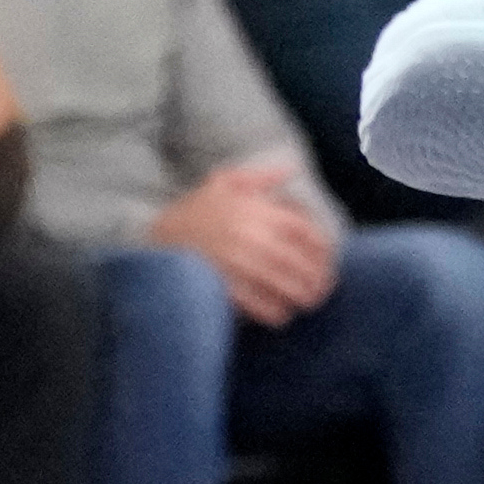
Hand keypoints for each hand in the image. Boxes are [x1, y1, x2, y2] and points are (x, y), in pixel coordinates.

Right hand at [154, 161, 339, 324]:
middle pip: (292, 257)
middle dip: (313, 274)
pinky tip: (282, 315)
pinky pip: (251, 301)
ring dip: (298, 293)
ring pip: (276, 280)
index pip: (299, 228)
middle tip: (324, 288)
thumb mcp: (225, 182)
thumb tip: (291, 168)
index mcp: (254, 209)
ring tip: (310, 303)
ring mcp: (234, 261)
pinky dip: (270, 310)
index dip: (318, 245)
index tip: (328, 259)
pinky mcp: (219, 284)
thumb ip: (261, 177)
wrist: (155, 236)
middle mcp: (248, 234)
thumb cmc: (194, 210)